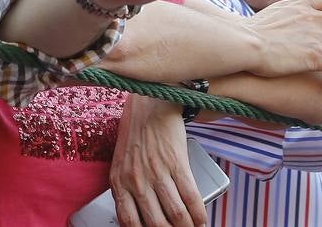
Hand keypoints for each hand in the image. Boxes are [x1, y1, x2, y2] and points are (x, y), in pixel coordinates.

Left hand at [109, 93, 206, 226]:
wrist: (151, 105)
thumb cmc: (136, 135)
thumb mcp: (122, 164)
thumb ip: (128, 188)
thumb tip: (144, 215)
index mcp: (119, 182)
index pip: (129, 221)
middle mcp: (137, 180)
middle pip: (156, 224)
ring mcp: (157, 172)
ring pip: (176, 215)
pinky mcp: (176, 163)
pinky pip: (191, 197)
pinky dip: (199, 213)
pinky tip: (201, 220)